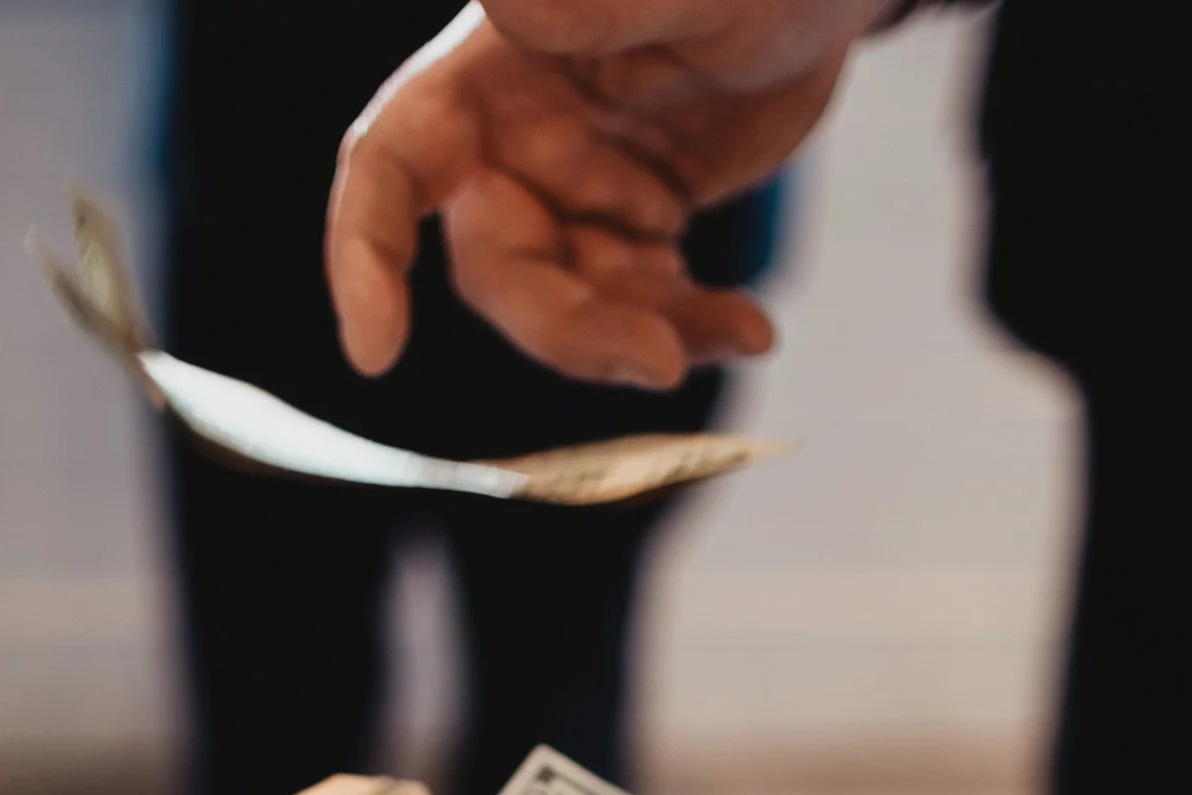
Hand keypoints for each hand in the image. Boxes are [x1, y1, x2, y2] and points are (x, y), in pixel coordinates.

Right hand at [327, 0, 891, 386]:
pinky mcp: (633, 224)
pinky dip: (691, 327)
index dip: (366, 253)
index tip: (377, 351)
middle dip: (569, 329)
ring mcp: (574, 189)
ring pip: (570, 303)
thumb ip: (600, 1)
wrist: (825, 0)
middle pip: (497, 266)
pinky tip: (749, 326)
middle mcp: (517, 137)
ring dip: (645, 337)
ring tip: (744, 331)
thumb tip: (506, 2)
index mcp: (495, 70)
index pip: (393, 163)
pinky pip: (640, 303)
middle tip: (662, 362)